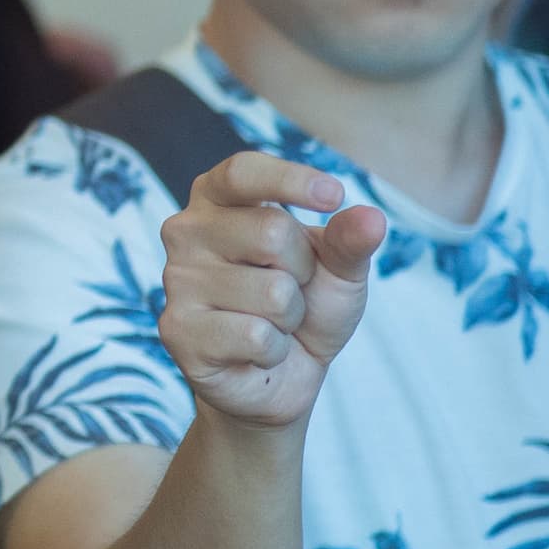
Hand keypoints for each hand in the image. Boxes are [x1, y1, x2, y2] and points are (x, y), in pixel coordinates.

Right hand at [157, 152, 385, 431]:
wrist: (280, 377)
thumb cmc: (305, 307)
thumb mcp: (337, 270)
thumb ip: (350, 241)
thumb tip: (372, 218)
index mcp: (217, 200)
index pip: (243, 172)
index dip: (289, 180)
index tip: (333, 196)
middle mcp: (186, 231)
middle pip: (272, 232)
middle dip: (303, 272)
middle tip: (289, 290)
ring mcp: (176, 280)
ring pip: (272, 292)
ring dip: (290, 318)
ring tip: (270, 324)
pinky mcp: (176, 330)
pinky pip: (256, 336)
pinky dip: (274, 350)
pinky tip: (255, 351)